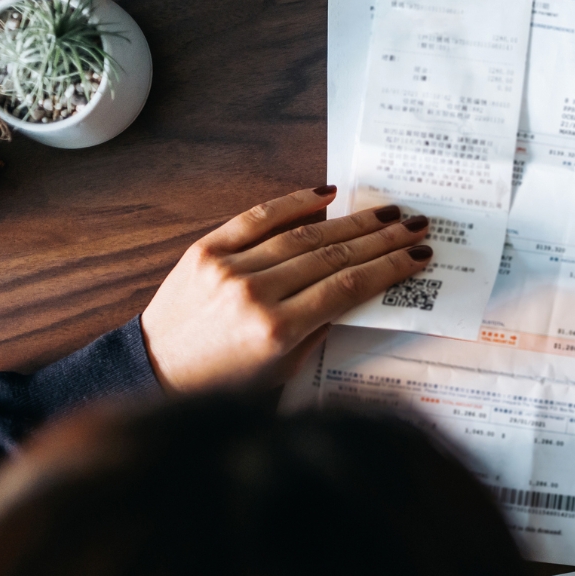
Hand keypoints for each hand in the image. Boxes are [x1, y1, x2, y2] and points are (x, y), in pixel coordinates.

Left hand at [140, 186, 430, 393]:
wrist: (155, 370)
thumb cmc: (224, 381)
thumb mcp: (283, 368)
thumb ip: (320, 327)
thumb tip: (359, 287)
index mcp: (277, 331)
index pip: (348, 287)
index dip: (389, 269)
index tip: (418, 257)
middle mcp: (254, 294)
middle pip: (333, 256)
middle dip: (382, 239)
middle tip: (415, 225)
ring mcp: (228, 268)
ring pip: (303, 235)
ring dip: (352, 221)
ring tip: (386, 211)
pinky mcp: (206, 250)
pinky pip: (257, 218)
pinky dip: (294, 202)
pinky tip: (327, 194)